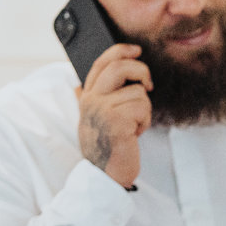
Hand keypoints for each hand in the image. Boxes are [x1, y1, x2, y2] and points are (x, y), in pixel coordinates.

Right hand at [76, 43, 152, 188]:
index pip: (100, 63)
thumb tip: (77, 85)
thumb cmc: (104, 148)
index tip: (136, 50)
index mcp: (86, 97)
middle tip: (148, 85)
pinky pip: (142, 108)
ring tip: (133, 126)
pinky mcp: (116, 121)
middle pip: (119, 67)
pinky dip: (145, 122)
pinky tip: (134, 134)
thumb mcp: (92, 120)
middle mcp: (91, 100)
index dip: (120, 51)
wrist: (104, 175)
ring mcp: (102, 110)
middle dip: (141, 71)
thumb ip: (88, 101)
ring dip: (144, 111)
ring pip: (138, 92)